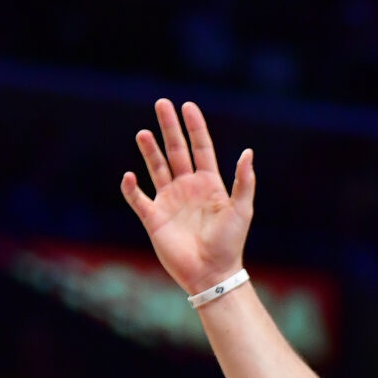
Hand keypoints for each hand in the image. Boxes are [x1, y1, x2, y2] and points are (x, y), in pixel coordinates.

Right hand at [121, 99, 255, 297]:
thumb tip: (248, 152)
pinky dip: (131, 188)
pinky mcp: (154, 218)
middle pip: (176, 151)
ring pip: (156, 168)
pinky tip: (130, 175)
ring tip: (144, 133)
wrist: (211, 274)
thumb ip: (243, 181)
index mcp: (209, 184)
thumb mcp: (241, 210)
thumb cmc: (230, 244)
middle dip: (169, 128)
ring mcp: (169, 201)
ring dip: (149, 150)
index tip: (187, 106)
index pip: (200, 148)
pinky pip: (138, 198)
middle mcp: (187, 188)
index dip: (194, 127)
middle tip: (161, 103)